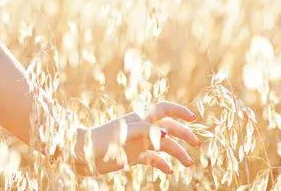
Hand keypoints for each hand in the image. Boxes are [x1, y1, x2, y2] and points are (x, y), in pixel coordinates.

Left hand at [71, 101, 201, 176]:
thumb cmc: (100, 139)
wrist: (82, 153)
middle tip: (198, 145)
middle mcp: (141, 128)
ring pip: (163, 145)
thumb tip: (168, 133)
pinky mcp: (132, 155)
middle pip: (168, 128)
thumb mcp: (123, 133)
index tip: (195, 118)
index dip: (180, 111)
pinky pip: (152, 158)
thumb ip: (146, 131)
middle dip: (184, 134)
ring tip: (189, 164)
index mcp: (140, 118)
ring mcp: (138, 142)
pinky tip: (169, 172)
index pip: (164, 109)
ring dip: (177, 152)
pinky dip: (162, 164)